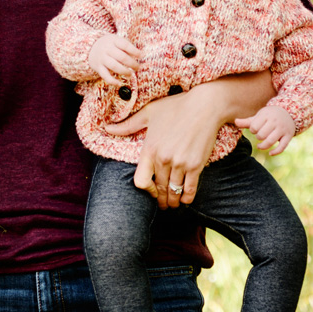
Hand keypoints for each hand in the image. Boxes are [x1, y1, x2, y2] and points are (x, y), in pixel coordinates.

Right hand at [88, 34, 141, 85]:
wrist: (90, 47)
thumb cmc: (109, 45)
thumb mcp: (116, 41)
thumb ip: (126, 47)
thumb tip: (139, 56)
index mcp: (113, 40)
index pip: (125, 45)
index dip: (134, 51)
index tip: (141, 56)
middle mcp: (107, 49)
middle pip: (122, 57)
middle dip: (132, 63)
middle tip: (137, 67)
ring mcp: (102, 58)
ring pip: (114, 66)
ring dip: (125, 71)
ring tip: (131, 74)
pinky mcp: (98, 68)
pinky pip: (105, 76)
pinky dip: (112, 81)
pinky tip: (119, 84)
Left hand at [105, 85, 222, 208]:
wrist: (205, 106)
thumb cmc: (177, 106)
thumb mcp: (149, 112)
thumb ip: (128, 125)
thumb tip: (107, 129)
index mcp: (150, 149)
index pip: (141, 181)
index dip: (145, 190)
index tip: (151, 191)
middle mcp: (163, 159)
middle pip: (159, 189)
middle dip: (161, 200)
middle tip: (163, 205)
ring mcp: (180, 163)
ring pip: (174, 191)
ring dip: (173, 201)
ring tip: (173, 204)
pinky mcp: (196, 165)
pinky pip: (190, 188)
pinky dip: (187, 198)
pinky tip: (186, 200)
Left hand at [235, 104, 295, 155]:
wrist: (288, 112)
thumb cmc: (270, 115)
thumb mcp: (259, 116)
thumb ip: (247, 121)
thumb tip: (235, 122)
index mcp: (266, 115)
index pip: (254, 127)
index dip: (252, 130)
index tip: (255, 129)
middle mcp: (275, 122)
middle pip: (261, 135)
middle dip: (258, 137)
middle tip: (260, 135)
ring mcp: (282, 129)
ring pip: (270, 141)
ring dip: (263, 146)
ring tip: (260, 146)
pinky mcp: (288, 136)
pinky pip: (282, 146)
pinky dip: (275, 152)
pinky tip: (270, 153)